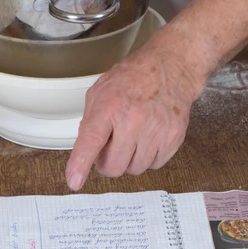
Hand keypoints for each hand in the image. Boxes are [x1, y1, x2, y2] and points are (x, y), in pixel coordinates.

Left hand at [65, 29, 205, 190]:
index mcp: (110, 106)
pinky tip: (148, 138)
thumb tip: (83, 152)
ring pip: (134, 170)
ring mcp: (156, 130)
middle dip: (108, 162)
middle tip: (112, 146)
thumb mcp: (101, 91)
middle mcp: (134, 120)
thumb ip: (89, 122)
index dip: (81, 164)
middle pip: (113, 166)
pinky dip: (148, 157)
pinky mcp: (173, 139)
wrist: (171, 68)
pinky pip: (154, 165)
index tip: (75, 181)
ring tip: (133, 138)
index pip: (91, 141)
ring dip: (129, 160)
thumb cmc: (135, 78)